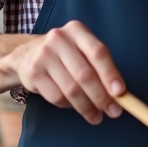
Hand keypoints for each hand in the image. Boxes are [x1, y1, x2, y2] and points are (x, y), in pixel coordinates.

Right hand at [11, 20, 125, 123]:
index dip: (110, 74)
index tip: (120, 92)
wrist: (27, 54)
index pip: (98, 53)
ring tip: (96, 116)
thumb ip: (100, 68)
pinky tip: (74, 106)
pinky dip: (69, 106)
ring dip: (86, 107)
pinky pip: (57, 97)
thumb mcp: (82, 51)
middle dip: (101, 97)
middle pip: (85, 74)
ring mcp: (44, 55)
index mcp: (77, 30)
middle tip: (112, 111)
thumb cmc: (64, 55)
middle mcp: (59, 39)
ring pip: (71, 89)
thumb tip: (120, 94)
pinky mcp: (33, 73)